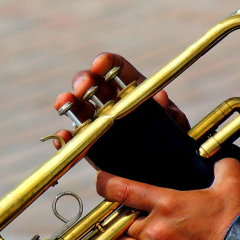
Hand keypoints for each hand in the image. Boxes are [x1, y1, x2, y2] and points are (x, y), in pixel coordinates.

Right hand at [53, 52, 188, 144]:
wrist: (164, 177)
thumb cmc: (174, 147)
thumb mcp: (177, 129)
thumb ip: (171, 114)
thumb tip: (161, 98)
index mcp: (134, 92)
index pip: (118, 69)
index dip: (107, 63)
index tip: (100, 64)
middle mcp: (113, 103)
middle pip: (93, 85)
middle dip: (84, 80)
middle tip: (83, 88)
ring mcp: (99, 124)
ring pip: (79, 107)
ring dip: (68, 102)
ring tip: (63, 103)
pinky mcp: (90, 146)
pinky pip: (74, 139)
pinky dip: (65, 137)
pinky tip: (62, 136)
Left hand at [81, 159, 239, 239]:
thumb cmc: (239, 221)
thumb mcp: (232, 184)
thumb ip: (223, 165)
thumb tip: (219, 156)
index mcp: (166, 203)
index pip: (122, 189)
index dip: (105, 183)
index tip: (100, 180)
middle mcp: (154, 228)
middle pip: (121, 218)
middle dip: (123, 213)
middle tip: (131, 209)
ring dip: (122, 235)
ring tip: (131, 230)